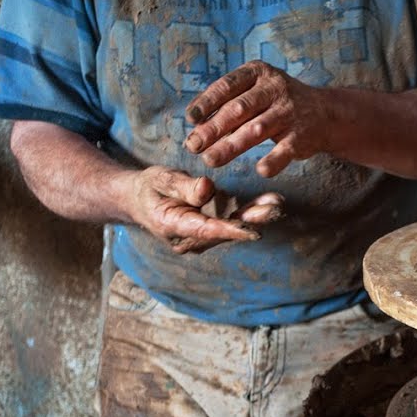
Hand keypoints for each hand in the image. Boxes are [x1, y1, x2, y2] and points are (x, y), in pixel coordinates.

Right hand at [121, 166, 283, 253]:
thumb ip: (184, 186)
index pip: (204, 230)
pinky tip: (271, 203)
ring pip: (231, 227)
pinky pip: (232, 221)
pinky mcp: (209, 227)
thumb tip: (207, 189)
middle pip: (224, 230)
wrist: (139, 199)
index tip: (251, 230)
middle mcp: (189, 237)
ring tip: (278, 204)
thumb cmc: (148, 187)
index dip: (229, 230)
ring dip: (255, 216)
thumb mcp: (161, 179)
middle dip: (250, 221)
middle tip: (274, 210)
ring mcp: (200, 235)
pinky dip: (250, 212)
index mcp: (173, 226)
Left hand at [182, 60, 335, 177]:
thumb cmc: (276, 104)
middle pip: (239, 109)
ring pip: (257, 129)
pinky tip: (260, 170)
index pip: (227, 86)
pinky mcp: (302, 135)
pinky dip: (273, 161)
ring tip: (210, 160)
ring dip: (231, 146)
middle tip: (193, 145)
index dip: (207, 103)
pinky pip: (285, 150)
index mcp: (258, 73)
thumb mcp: (255, 92)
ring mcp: (289, 111)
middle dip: (213, 128)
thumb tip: (196, 127)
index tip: (191, 119)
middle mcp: (274, 88)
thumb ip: (229, 105)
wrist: (324, 113)